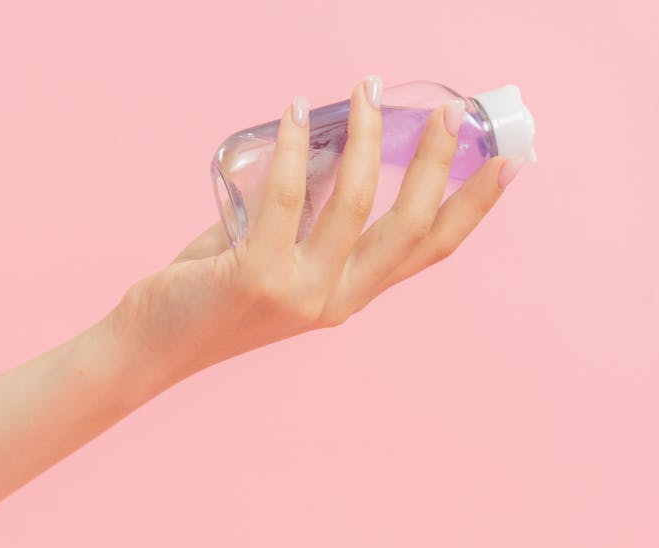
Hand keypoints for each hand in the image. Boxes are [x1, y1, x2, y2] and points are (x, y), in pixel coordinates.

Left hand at [108, 76, 523, 384]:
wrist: (151, 345)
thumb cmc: (206, 296)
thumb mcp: (272, 257)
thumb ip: (302, 217)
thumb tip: (325, 149)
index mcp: (347, 297)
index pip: (427, 251)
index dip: (472, 207)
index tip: (507, 162)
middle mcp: (334, 301)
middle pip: (410, 227)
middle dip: (437, 162)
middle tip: (447, 110)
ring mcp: (300, 292)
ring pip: (356, 202)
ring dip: (368, 137)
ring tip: (366, 90)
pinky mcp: (257, 277)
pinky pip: (287, 195)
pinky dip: (292, 146)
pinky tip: (293, 112)